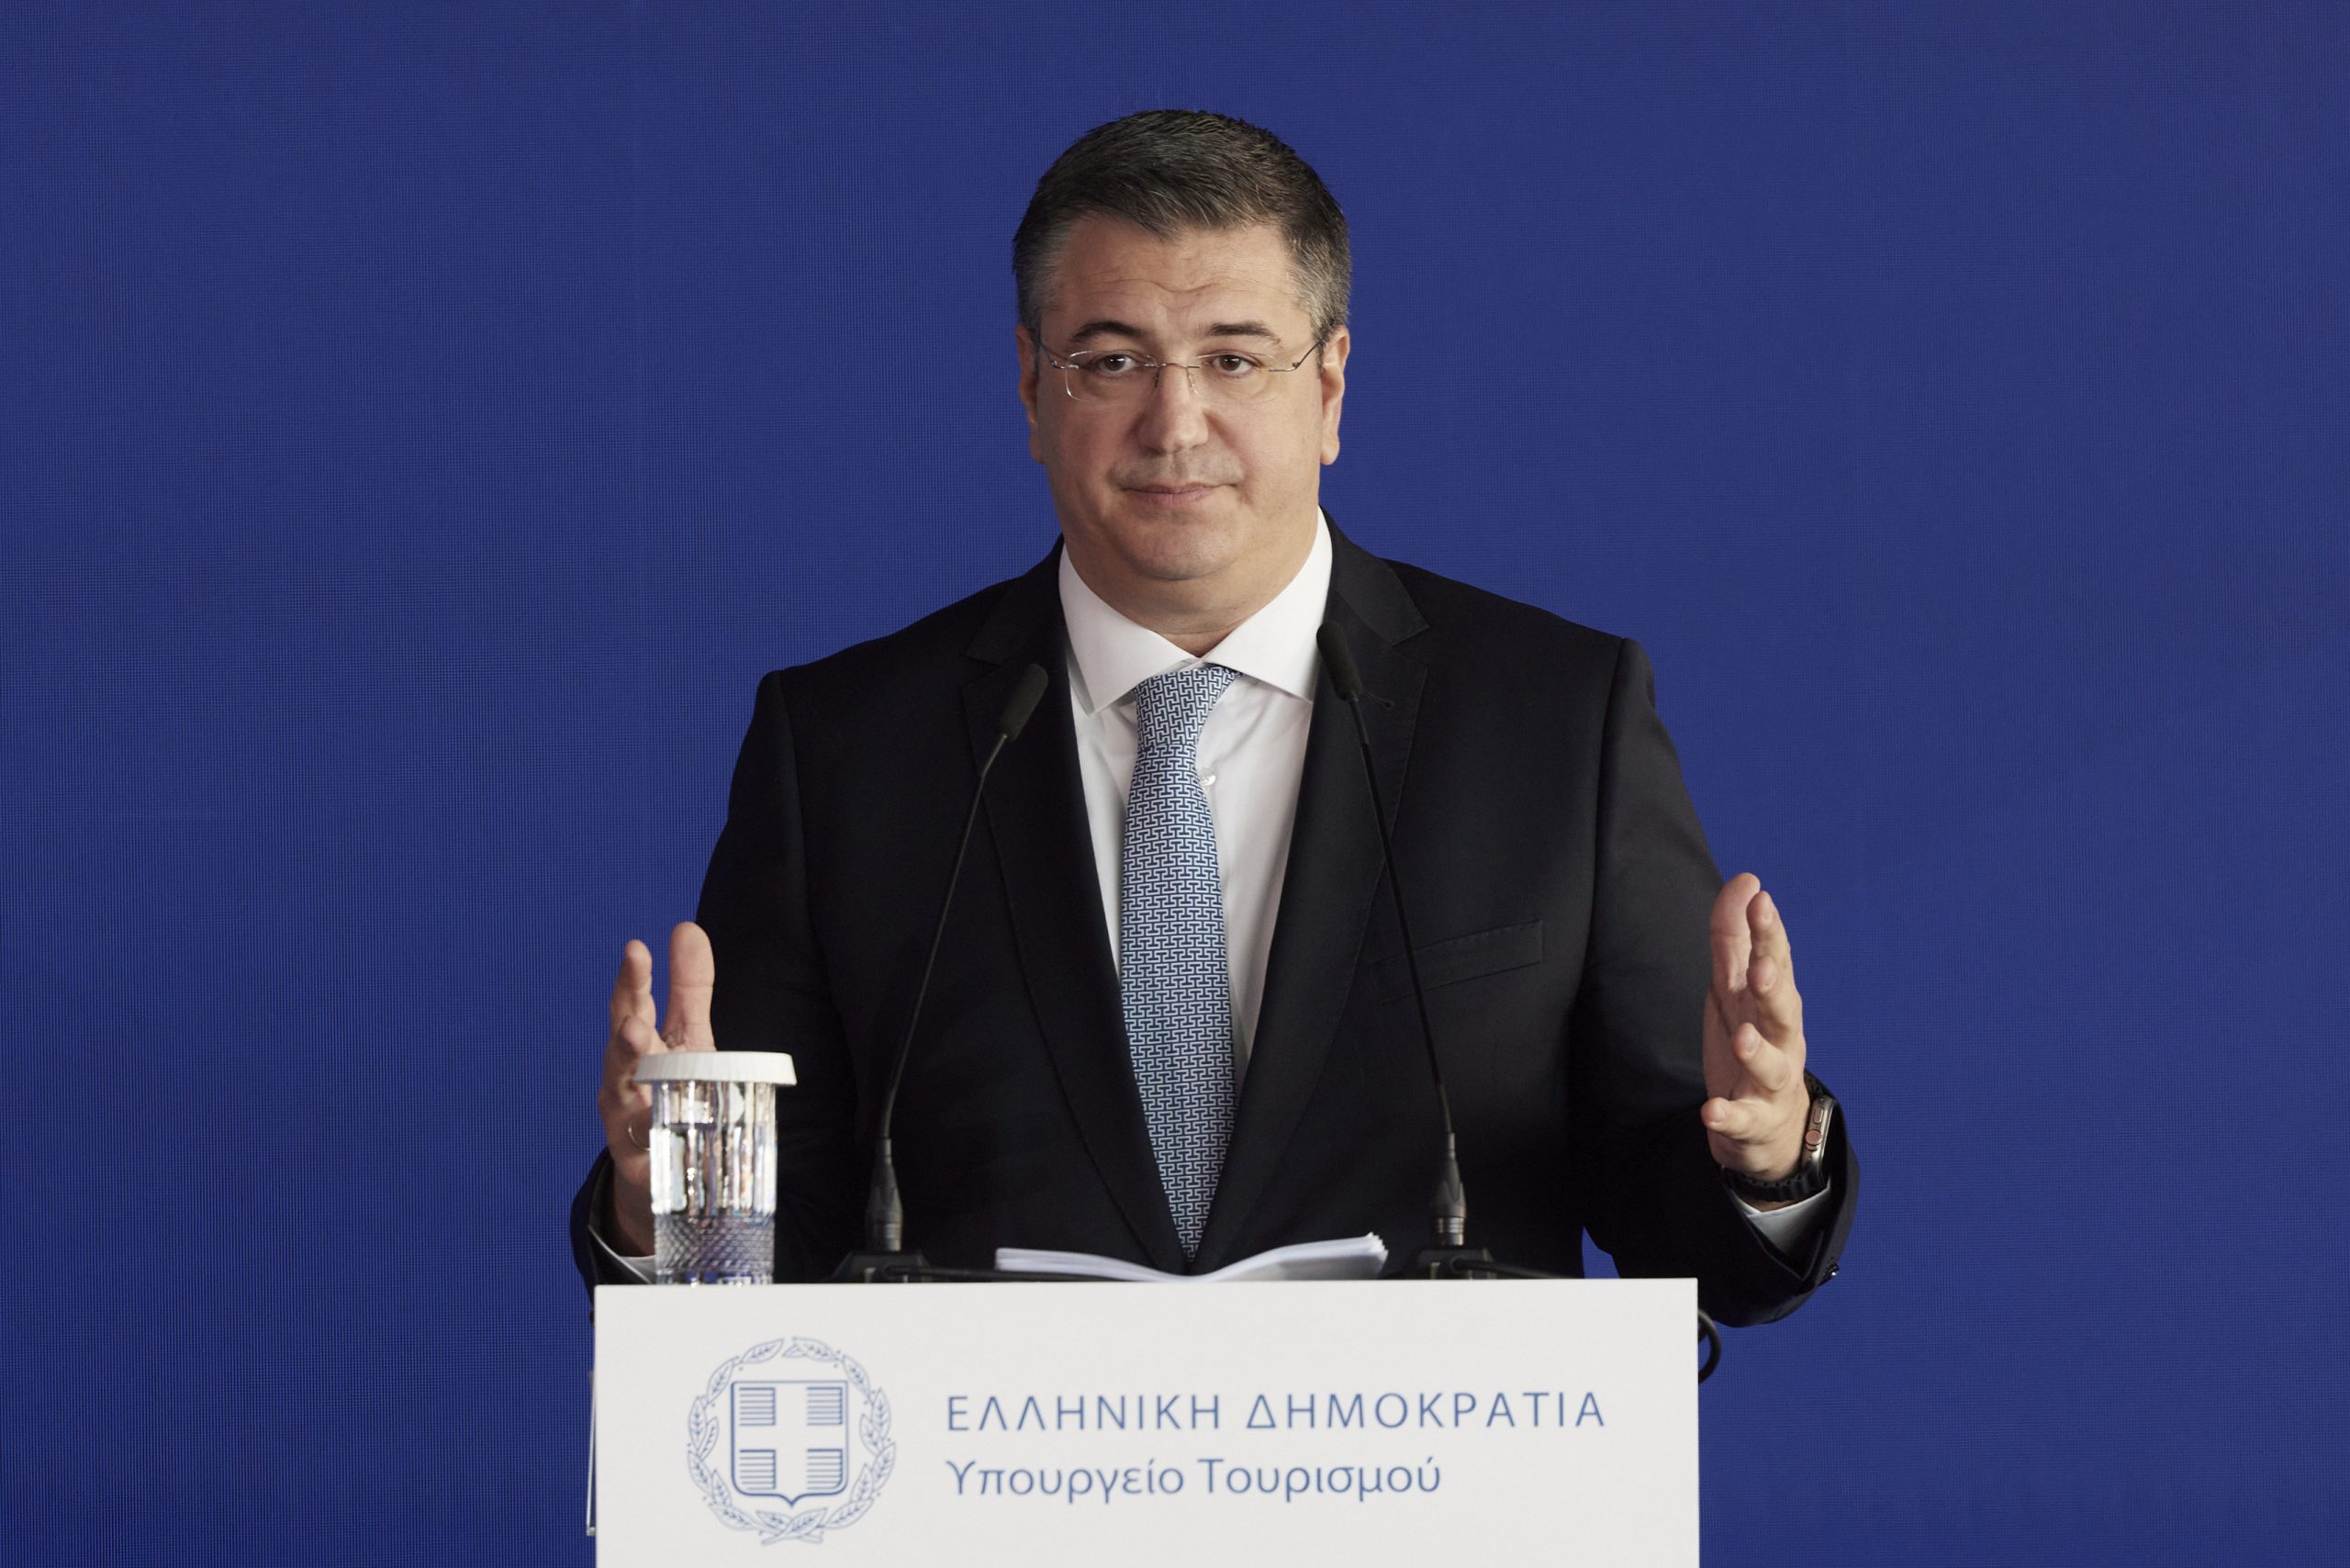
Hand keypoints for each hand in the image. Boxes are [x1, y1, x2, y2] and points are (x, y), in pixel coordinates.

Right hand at [598, 922, 715, 1252]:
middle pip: (621, 1056)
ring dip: (634, 1090)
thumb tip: (686, 927)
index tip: (636, 949)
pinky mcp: (643, 1163)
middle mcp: (623, 1080)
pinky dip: (659, 1138)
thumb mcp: (687, 1036)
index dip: (632, 980)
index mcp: (637, 1045)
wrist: (662, 1169)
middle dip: (625, 1039)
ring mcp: (627, 1122)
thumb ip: (688, 987)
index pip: (631, 1006)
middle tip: (633, 1023)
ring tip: (640, 1067)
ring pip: (626, 1102)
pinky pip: (651, 1149)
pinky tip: (668, 1128)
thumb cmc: (672, 1088)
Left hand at [1701, 874, 1810, 1192]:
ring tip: (1743, 1038)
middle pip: (1783, 1010)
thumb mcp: (1736, 987)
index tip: (1761, 902)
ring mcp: (1770, 1081)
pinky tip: (1712, 1112)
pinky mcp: (1753, 1120)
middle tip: (1761, 970)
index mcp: (1773, 1001)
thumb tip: (1747, 880)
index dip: (1768, 933)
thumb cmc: (1753, 1040)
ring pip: (1771, 1066)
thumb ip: (1734, 937)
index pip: (1775, 961)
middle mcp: (1781, 1038)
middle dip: (1774, 989)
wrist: (1769, 1126)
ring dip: (1757, 1051)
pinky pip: (1742, 1120)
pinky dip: (1729, 1117)